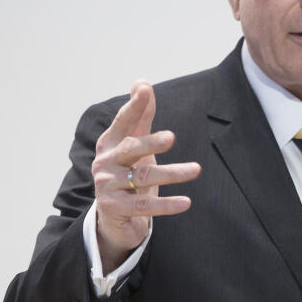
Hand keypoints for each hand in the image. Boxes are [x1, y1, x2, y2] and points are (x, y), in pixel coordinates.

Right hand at [92, 80, 200, 271]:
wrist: (115, 219)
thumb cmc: (128, 175)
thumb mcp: (136, 147)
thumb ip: (140, 117)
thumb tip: (142, 83)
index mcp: (109, 144)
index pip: (123, 121)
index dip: (134, 106)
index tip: (144, 88)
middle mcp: (104, 162)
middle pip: (130, 148)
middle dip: (150, 142)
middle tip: (171, 137)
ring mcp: (107, 186)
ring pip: (144, 178)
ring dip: (172, 173)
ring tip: (196, 169)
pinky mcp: (114, 208)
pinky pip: (145, 206)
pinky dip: (167, 204)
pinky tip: (186, 202)